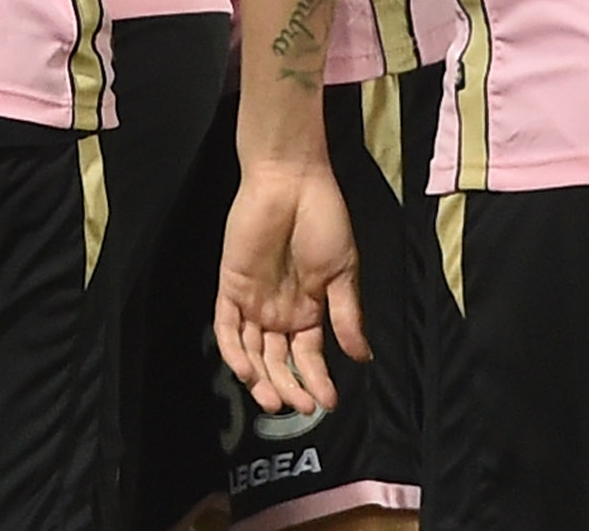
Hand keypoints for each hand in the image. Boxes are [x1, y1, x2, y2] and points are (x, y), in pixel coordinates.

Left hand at [214, 156, 367, 417]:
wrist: (293, 181)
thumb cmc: (323, 220)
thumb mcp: (343, 271)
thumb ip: (348, 315)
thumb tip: (362, 357)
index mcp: (309, 308)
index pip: (308, 356)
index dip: (317, 380)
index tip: (327, 402)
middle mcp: (279, 311)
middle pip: (279, 361)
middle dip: (289, 387)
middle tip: (300, 407)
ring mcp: (253, 301)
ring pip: (251, 352)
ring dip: (261, 378)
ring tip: (274, 399)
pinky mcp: (230, 287)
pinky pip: (226, 328)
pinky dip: (234, 351)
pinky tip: (247, 370)